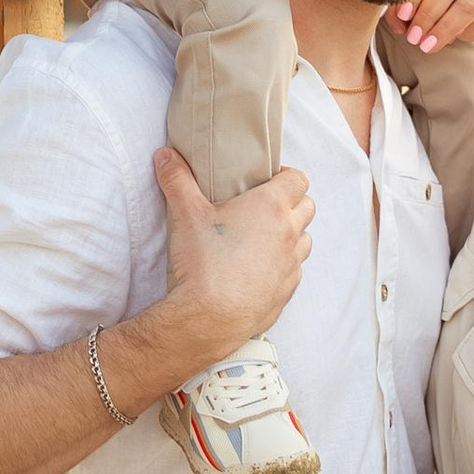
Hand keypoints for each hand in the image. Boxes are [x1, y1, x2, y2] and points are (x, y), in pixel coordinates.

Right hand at [150, 149, 312, 362]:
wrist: (210, 319)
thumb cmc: (203, 262)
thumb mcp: (186, 214)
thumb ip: (177, 180)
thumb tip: (166, 155)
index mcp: (271, 207)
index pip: (299, 179)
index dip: (287, 175)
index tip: (269, 179)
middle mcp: (289, 233)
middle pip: (307, 207)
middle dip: (291, 203)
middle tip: (264, 206)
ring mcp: (291, 265)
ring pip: (305, 240)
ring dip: (292, 234)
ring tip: (264, 237)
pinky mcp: (287, 292)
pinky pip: (295, 271)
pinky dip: (283, 265)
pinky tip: (259, 268)